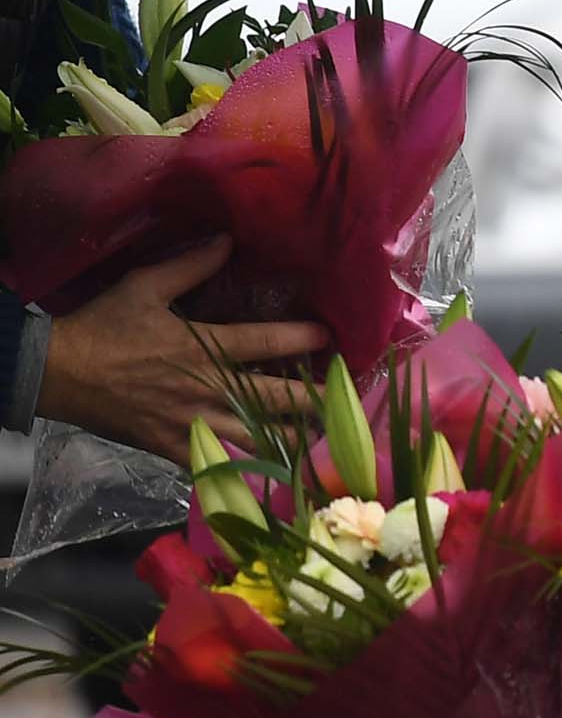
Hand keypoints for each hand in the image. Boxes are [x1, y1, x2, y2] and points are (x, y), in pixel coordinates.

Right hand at [32, 238, 328, 462]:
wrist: (55, 372)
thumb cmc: (102, 327)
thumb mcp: (144, 287)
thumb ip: (191, 266)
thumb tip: (228, 241)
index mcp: (202, 347)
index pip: (266, 344)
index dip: (303, 340)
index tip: (333, 339)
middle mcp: (205, 388)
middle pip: (274, 399)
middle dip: (315, 402)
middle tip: (351, 403)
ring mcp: (190, 421)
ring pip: (255, 438)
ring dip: (293, 441)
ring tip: (328, 443)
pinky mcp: (172, 446)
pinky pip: (218, 463)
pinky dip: (249, 470)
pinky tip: (278, 475)